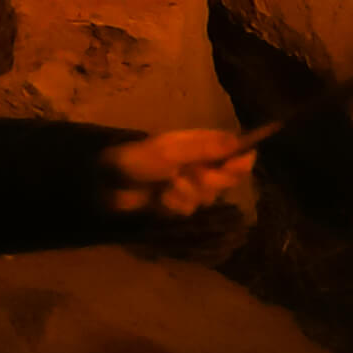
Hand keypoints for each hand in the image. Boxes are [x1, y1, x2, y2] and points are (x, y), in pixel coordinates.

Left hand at [102, 127, 258, 219]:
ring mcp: (188, 186)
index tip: (242, 164)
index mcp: (200, 146)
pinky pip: (188, 211)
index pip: (233, 153)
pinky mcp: (176, 205)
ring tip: (168, 186)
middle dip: (209, 181)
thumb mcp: (173, 150)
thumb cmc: (142, 158)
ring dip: (187, 194)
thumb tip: (239, 141)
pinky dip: (174, 206)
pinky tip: (160, 199)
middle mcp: (198, 165)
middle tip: (192, 175)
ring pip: (206, 198)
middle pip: (225, 180)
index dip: (240, 161)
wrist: (110, 182)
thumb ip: (207, 148)